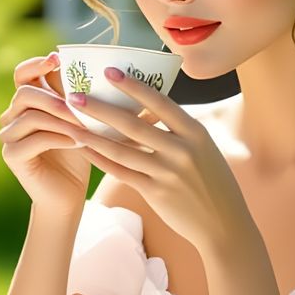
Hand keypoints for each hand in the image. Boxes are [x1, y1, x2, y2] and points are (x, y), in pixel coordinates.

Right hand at [0, 50, 93, 212]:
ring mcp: (9, 135)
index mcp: (29, 102)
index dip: (37, 64)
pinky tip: (79, 142)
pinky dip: (59, 138)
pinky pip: (34, 139)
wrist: (69, 194)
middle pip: (25, 92)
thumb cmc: (82, 154)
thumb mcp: (90, 121)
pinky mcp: (11, 155)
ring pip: (30, 115)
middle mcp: (13, 115)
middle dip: (55, 97)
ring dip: (61, 119)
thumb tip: (140, 82)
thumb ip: (99, 99)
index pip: (24, 73)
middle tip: (80, 104)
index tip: (57, 59)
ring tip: (85, 126)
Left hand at [66, 68, 253, 248]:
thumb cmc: (212, 182)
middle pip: (133, 124)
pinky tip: (84, 150)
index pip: (160, 102)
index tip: (110, 71)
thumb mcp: (204, 149)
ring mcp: (167, 173)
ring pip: (121, 150)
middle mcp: (182, 150)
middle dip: (100, 108)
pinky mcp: (155, 193)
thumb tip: (148, 108)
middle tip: (74, 96)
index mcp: (196, 132)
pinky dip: (100, 160)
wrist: (224, 224)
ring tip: (70, 124)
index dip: (133, 86)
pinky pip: (121, 172)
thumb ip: (179, 131)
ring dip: (92, 136)